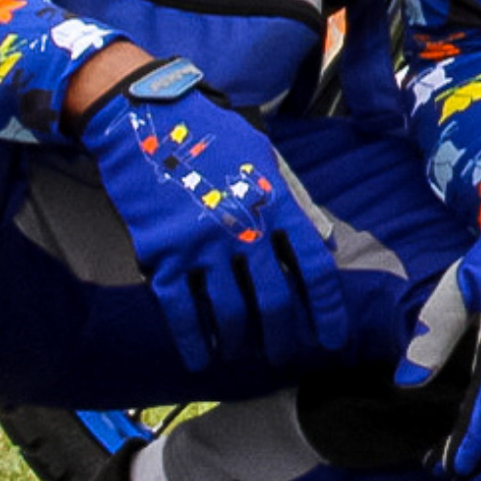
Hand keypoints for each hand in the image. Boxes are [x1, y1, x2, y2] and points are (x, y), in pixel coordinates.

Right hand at [78, 56, 346, 370]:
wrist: (147, 121)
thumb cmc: (211, 137)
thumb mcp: (263, 158)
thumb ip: (293, 201)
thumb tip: (322, 242)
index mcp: (274, 204)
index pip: (313, 267)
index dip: (327, 308)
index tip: (333, 337)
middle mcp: (243, 229)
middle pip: (274, 299)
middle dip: (282, 335)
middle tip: (283, 354)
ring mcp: (201, 245)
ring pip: (230, 312)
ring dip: (240, 340)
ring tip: (242, 351)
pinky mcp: (162, 254)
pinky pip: (181, 312)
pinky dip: (192, 341)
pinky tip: (200, 358)